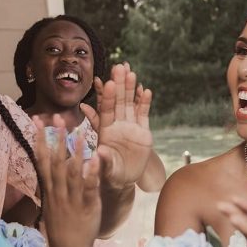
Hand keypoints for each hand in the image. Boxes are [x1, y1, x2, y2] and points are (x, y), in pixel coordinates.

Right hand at [34, 118, 101, 246]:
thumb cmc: (62, 227)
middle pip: (56, 161)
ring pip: (73, 171)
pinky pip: (89, 187)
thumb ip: (51, 185)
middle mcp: (59, 191)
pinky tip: (95, 158)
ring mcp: (72, 198)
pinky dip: (92, 173)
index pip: (42, 159)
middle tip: (56, 117)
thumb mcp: (51, 203)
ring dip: (75, 150)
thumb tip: (47, 167)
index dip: (39, 139)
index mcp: (50, 189)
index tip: (36, 120)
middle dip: (56, 138)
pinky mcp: (88, 206)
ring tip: (79, 131)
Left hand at [86, 63, 152, 189]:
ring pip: (130, 104)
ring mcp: (130, 127)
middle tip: (119, 67)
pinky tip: (146, 91)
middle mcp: (117, 125)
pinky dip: (144, 103)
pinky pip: (143, 114)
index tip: (107, 82)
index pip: (106, 111)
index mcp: (106, 131)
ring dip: (131, 89)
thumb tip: (100, 152)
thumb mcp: (107, 169)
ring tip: (131, 73)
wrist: (124, 180)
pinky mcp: (143, 132)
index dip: (106, 97)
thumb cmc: (111, 175)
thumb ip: (104, 160)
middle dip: (118, 85)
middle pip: (118, 102)